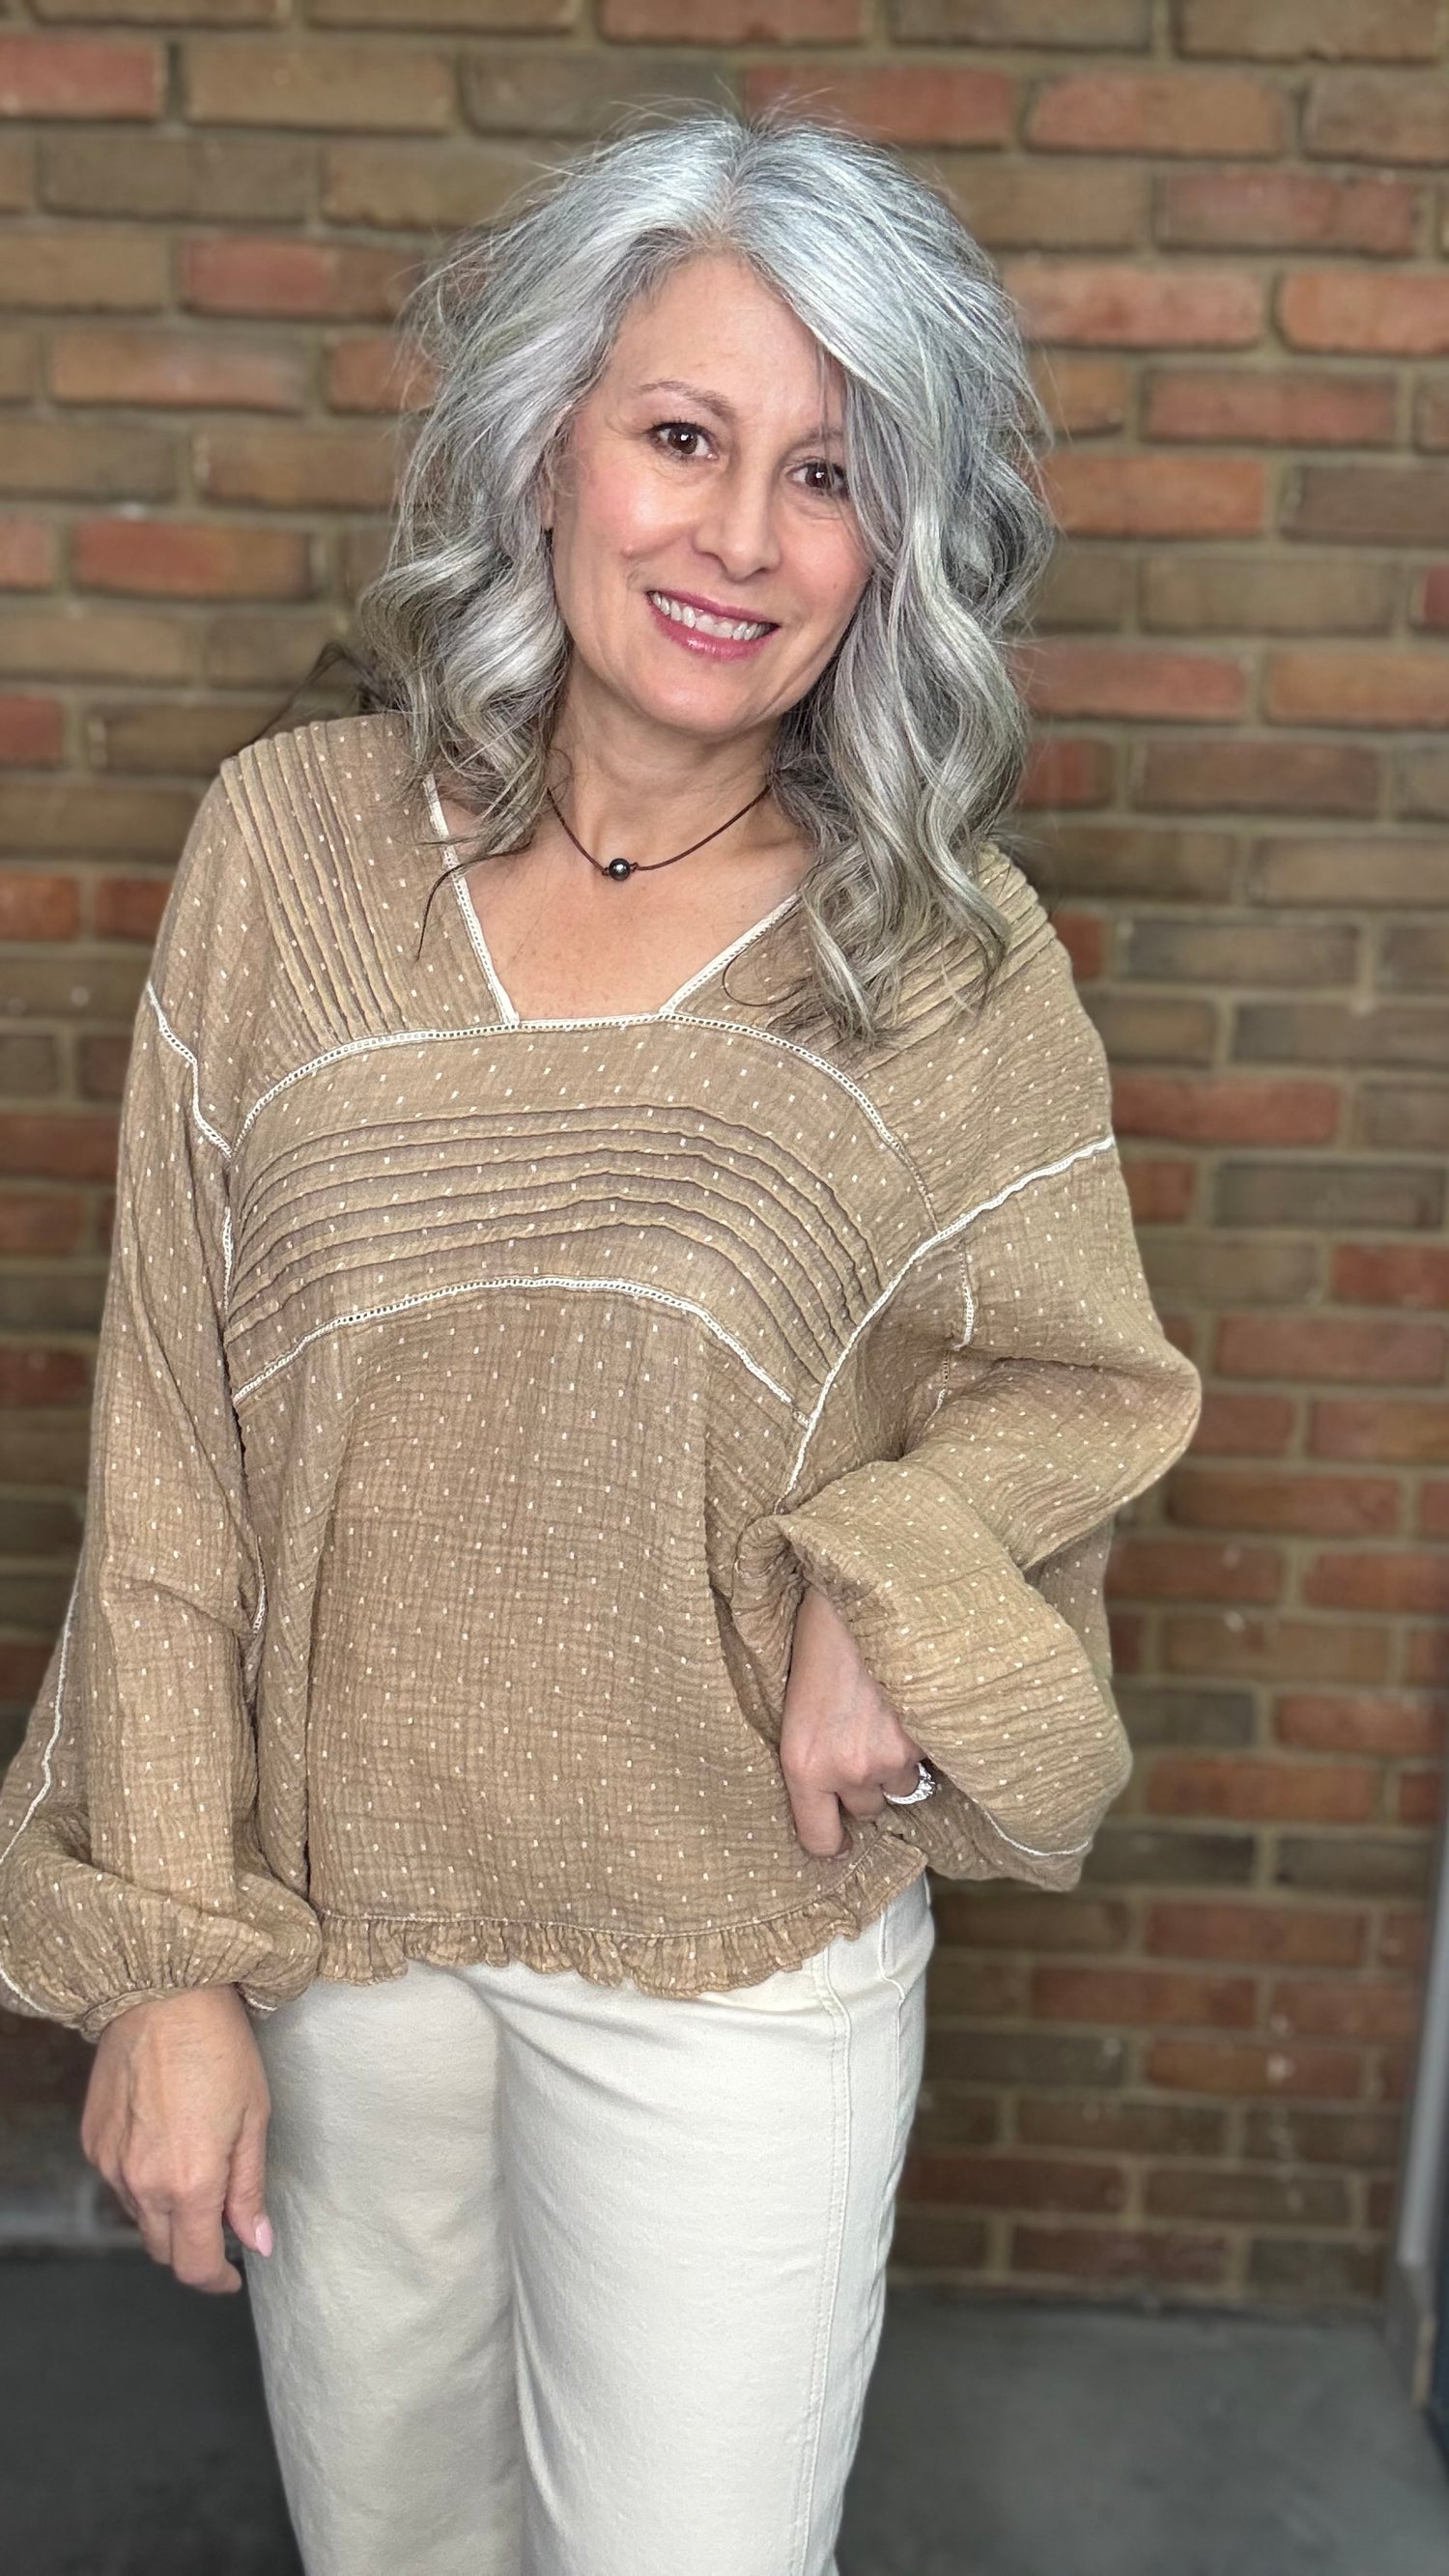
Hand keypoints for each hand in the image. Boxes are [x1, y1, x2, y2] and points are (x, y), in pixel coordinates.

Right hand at [80, 1985, 273, 2295]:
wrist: (162, 1993)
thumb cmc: (219, 2047)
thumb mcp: (254, 2117)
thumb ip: (249, 2188)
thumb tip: (256, 2241)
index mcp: (190, 2183)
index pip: (193, 2265)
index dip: (216, 2280)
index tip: (233, 2274)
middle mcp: (142, 2183)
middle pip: (163, 2250)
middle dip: (193, 2248)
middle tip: (222, 2220)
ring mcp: (111, 2164)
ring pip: (140, 2218)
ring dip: (168, 2214)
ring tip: (196, 2170)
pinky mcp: (93, 2141)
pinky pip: (119, 2183)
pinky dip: (143, 2183)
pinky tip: (165, 2144)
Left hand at [779, 1580, 929, 1857]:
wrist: (866, 1585)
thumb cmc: (822, 1632)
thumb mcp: (795, 1700)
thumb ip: (812, 1752)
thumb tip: (829, 1784)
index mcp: (802, 1762)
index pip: (820, 1839)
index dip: (833, 1836)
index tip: (840, 1830)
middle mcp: (848, 1769)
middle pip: (868, 1809)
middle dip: (868, 1781)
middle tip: (864, 1737)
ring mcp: (894, 1755)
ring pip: (904, 1782)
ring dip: (900, 1758)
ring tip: (889, 1710)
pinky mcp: (933, 1735)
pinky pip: (933, 1755)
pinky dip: (927, 1735)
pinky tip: (911, 1699)